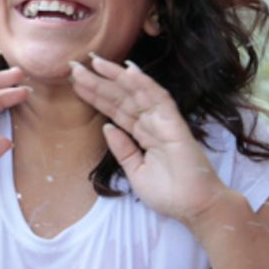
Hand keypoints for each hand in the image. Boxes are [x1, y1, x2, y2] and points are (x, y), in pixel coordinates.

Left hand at [70, 55, 231, 224]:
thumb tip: (107, 128)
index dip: (96, 96)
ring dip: (116, 76)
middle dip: (98, 82)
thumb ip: (123, 149)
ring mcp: (163, 122)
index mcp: (142, 134)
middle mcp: (151, 124)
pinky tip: (127, 71)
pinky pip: (158, 99)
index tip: (75, 83)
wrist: (194, 207)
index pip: (115, 110)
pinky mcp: (174, 124)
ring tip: (94, 62)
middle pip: (121, 98)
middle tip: (74, 67)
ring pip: (136, 93)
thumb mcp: (136, 171)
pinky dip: (144, 84)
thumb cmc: (169, 193)